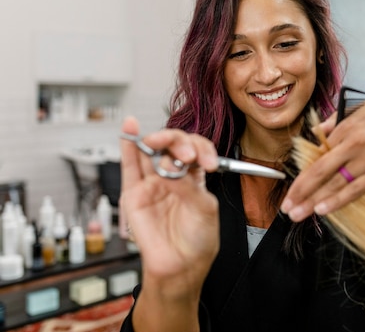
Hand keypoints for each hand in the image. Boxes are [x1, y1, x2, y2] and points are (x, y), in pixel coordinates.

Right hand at [120, 116, 219, 296]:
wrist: (180, 266)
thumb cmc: (198, 241)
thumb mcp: (204, 208)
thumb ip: (188, 186)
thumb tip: (170, 169)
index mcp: (195, 178)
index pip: (196, 150)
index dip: (200, 149)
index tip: (205, 161)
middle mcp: (173, 177)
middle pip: (173, 146)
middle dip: (179, 143)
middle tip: (184, 156)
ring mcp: (153, 183)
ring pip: (151, 152)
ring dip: (156, 140)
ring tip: (158, 141)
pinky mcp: (135, 193)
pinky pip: (130, 165)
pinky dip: (128, 145)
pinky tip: (129, 128)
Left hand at [282, 101, 364, 221]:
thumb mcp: (361, 109)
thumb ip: (335, 120)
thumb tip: (315, 132)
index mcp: (345, 128)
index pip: (316, 154)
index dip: (301, 172)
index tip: (290, 187)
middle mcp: (353, 145)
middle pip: (319, 171)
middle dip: (299, 191)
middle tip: (286, 207)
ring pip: (334, 184)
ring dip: (313, 201)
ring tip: (298, 214)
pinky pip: (354, 191)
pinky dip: (337, 201)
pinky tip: (323, 210)